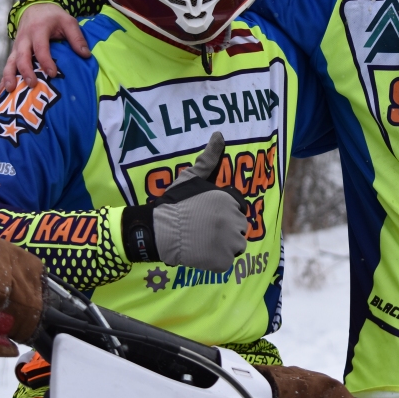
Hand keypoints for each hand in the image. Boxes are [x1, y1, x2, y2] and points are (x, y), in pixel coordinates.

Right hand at [0, 4, 89, 92]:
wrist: (34, 7)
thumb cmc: (53, 16)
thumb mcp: (68, 21)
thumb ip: (77, 37)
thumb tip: (86, 55)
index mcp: (38, 30)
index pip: (40, 48)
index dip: (46, 61)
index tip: (53, 73)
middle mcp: (24, 39)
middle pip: (22, 56)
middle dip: (25, 71)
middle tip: (32, 84)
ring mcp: (17, 46)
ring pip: (10, 62)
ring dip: (9, 76)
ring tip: (9, 90)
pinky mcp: (15, 52)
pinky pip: (8, 65)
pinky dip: (4, 78)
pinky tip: (1, 91)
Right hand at [152, 132, 247, 271]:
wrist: (158, 231)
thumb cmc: (174, 204)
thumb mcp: (191, 177)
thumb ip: (208, 158)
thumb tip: (219, 135)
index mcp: (229, 200)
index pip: (239, 209)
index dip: (225, 213)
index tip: (209, 216)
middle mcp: (234, 220)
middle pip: (240, 228)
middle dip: (226, 229)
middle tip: (204, 230)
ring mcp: (229, 242)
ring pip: (236, 246)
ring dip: (224, 246)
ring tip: (204, 242)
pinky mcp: (222, 261)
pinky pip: (226, 262)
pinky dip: (216, 261)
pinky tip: (201, 254)